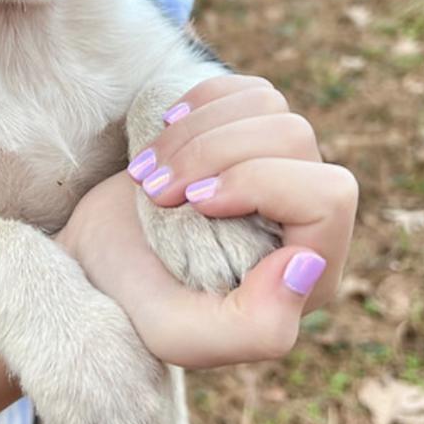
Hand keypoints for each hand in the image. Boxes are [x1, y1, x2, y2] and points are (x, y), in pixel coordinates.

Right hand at [57, 75, 356, 368]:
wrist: (94, 258)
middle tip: (153, 190)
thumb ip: (256, 329)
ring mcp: (280, 165)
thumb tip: (307, 263)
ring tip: (146, 171)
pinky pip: (246, 89)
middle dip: (213, 152)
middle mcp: (305, 213)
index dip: (259, 183)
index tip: (194, 203)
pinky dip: (200, 102)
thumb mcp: (178, 334)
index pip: (329, 195)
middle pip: (294, 136)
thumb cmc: (135, 298)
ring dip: (194, 131)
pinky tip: (166, 133)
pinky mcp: (249, 133)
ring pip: (270, 105)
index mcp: (310, 269)